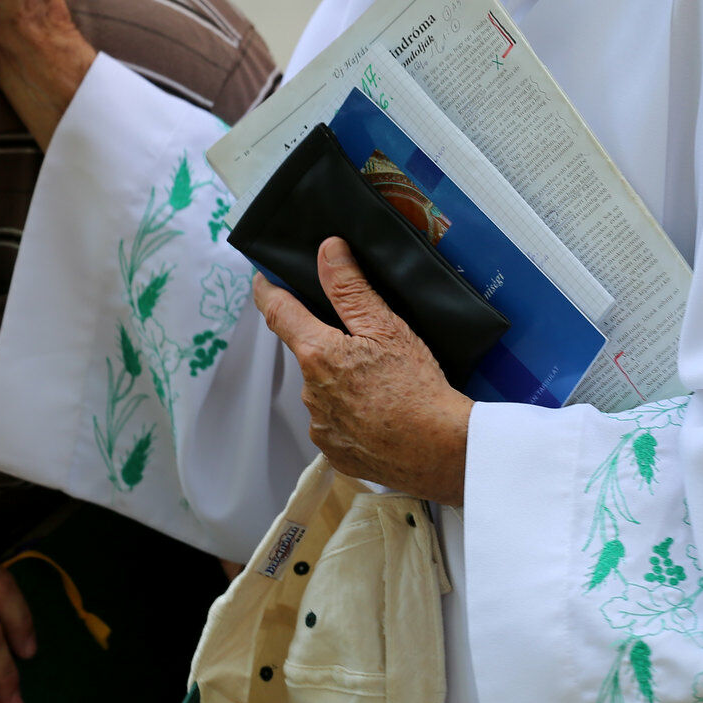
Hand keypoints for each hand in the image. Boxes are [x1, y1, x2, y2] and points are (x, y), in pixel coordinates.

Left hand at [253, 237, 474, 503]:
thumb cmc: (416, 387)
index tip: (263, 281)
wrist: (439, 450)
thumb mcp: (385, 327)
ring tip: (381, 384)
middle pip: (309, 354)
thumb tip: (327, 251)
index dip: (267, 292)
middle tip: (363, 345)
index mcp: (317, 354)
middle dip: (327, 346)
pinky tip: (380, 412)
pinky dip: (352, 414)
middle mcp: (309, 391)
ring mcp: (320, 425)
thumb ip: (350, 288)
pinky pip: (336, 423)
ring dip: (341, 382)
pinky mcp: (334, 451)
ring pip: (323, 390)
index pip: (278, 313)